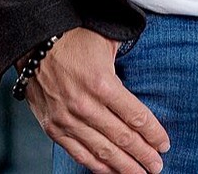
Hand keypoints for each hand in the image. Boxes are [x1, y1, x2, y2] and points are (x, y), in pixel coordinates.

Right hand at [24, 27, 170, 173]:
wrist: (33, 42)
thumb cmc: (73, 38)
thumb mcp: (106, 42)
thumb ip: (126, 63)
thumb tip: (144, 76)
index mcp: (102, 83)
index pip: (136, 117)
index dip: (153, 134)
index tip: (164, 144)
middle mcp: (85, 105)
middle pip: (123, 138)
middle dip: (144, 154)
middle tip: (157, 165)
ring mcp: (67, 119)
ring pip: (102, 151)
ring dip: (124, 166)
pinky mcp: (53, 127)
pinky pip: (79, 153)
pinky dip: (97, 166)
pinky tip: (111, 171)